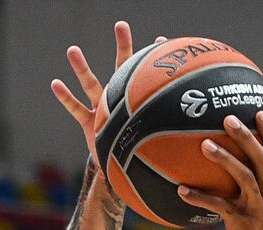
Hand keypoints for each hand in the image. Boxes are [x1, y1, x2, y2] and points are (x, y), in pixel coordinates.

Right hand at [51, 22, 165, 166]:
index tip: (163, 41)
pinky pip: (76, 109)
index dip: (155, 59)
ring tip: (72, 50)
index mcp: (138, 102)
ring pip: (91, 84)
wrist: (121, 171)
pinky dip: (66, 97)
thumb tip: (207, 138)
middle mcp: (121, 100)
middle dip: (122, 47)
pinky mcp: (89, 124)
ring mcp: (102, 109)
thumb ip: (177, 139)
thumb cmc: (142, 156)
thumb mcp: (161, 148)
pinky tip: (55, 84)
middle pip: (121, 68)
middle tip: (121, 25)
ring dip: (81, 68)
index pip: (149, 76)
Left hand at [178, 112, 262, 229]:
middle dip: (247, 137)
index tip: (261, 113)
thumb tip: (248, 174)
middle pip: (262, 159)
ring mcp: (259, 210)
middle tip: (228, 119)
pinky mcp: (242, 225)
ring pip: (244, 176)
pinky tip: (181, 190)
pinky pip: (218, 205)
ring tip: (205, 144)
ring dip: (224, 158)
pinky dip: (199, 197)